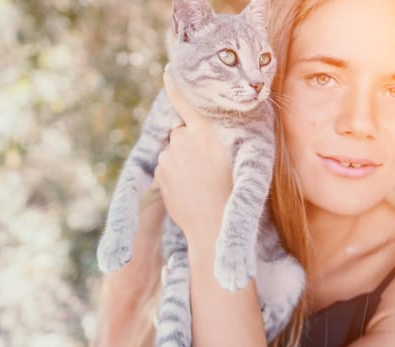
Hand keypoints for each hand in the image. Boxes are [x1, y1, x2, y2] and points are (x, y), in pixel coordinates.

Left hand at [154, 73, 232, 249]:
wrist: (213, 226)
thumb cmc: (232, 191)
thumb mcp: (235, 157)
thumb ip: (215, 138)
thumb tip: (196, 131)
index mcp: (205, 132)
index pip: (185, 101)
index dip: (175, 86)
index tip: (168, 72)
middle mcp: (183, 139)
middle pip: (182, 131)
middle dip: (189, 140)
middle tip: (207, 162)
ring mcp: (168, 156)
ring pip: (174, 149)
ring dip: (182, 158)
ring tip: (200, 179)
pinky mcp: (159, 172)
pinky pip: (167, 164)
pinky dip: (174, 171)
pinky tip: (189, 187)